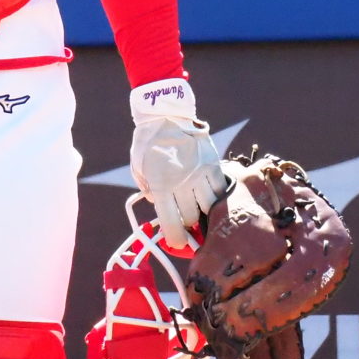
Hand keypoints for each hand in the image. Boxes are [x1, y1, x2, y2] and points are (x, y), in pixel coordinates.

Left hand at [128, 79, 226, 251]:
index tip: (178, 244)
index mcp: (161, 185)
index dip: (176, 240)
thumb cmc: (148, 143)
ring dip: (203, 212)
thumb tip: (161, 207)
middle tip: (186, 222)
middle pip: (192, 218)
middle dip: (188, 224)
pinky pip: (220, 190)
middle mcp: (182, 183)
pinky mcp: (213, 164)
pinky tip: (209, 195)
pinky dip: (216, 196)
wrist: (165, 114)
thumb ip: (149, 191)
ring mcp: (200, 174)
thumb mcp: (139, 169)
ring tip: (198, 209)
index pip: (172, 224)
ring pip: (209, 207)